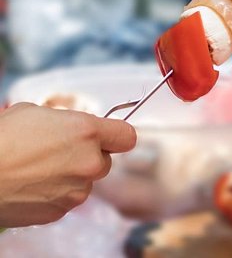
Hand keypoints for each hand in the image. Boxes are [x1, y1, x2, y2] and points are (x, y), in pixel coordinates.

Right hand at [0, 103, 136, 226]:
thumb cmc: (3, 138)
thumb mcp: (38, 112)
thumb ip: (69, 121)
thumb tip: (75, 128)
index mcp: (87, 132)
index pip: (127, 136)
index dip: (117, 136)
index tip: (109, 136)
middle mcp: (89, 162)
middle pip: (105, 160)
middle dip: (89, 156)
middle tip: (63, 151)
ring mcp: (76, 190)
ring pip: (86, 181)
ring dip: (73, 175)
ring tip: (42, 169)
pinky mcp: (61, 211)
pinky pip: (69, 198)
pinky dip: (57, 192)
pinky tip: (34, 184)